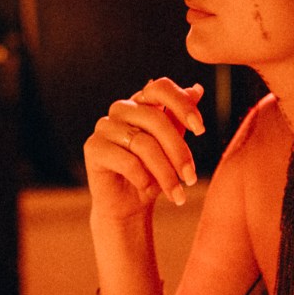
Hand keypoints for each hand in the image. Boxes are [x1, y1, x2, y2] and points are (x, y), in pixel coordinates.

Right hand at [84, 77, 206, 219]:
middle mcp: (121, 109)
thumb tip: (197, 89)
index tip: (200, 130)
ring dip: (165, 173)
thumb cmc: (151, 174)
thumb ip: (180, 119)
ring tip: (177, 193)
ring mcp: (104, 126)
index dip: (182, 105)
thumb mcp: (172, 147)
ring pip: (143, 143)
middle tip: (191, 178)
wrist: (127, 206)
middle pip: (156, 119)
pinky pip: (127, 160)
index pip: (160, 88)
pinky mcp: (93, 147)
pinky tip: (148, 190)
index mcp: (141, 103)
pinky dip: (143, 178)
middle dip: (178, 152)